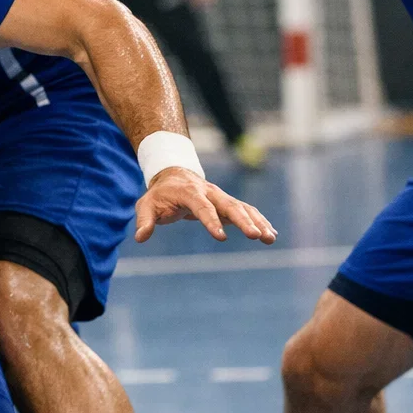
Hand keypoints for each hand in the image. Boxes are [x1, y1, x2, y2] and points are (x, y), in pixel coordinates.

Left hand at [133, 168, 277, 243]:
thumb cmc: (159, 194)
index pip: (202, 208)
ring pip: (242, 208)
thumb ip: (145, 220)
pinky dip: (259, 220)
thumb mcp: (147, 204)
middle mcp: (209, 192)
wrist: (173, 174)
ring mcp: (220, 196)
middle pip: (230, 205)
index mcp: (189, 193)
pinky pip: (246, 210)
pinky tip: (271, 233)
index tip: (221, 237)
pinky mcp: (227, 202)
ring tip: (270, 238)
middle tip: (257, 236)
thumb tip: (141, 237)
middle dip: (244, 221)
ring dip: (257, 222)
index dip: (211, 222)